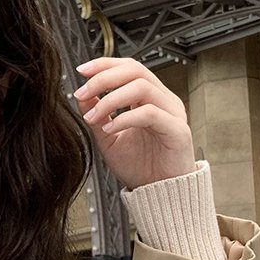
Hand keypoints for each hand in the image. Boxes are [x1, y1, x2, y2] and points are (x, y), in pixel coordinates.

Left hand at [72, 56, 197, 190]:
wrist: (159, 195)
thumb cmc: (140, 167)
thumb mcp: (109, 138)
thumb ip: (98, 115)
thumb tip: (82, 94)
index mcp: (150, 98)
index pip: (129, 68)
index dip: (105, 64)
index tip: (81, 70)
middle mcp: (163, 101)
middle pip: (135, 70)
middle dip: (104, 77)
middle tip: (82, 92)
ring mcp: (173, 113)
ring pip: (142, 87)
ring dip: (111, 99)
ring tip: (93, 116)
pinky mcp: (178, 130)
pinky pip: (150, 114)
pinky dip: (125, 118)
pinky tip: (109, 128)